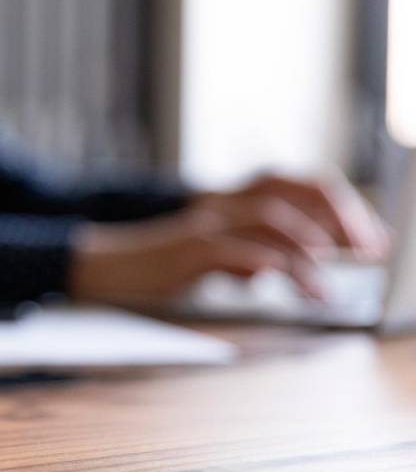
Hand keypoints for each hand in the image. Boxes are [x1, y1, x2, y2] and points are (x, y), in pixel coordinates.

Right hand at [70, 173, 390, 302]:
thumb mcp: (211, 254)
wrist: (103, 266)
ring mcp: (205, 223)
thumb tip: (290, 264)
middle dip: (340, 216)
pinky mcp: (189, 249)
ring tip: (329, 287)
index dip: (340, 206)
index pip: (297, 184)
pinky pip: (239, 251)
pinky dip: (273, 267)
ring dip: (312, 249)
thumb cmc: (155, 265)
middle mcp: (222, 203)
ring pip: (272, 220)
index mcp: (231, 199)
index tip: (369, 240)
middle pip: (293, 188)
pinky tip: (297, 287)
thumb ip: (250, 251)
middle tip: (368, 251)